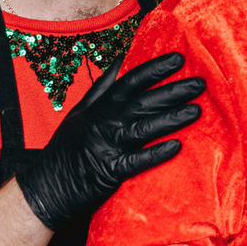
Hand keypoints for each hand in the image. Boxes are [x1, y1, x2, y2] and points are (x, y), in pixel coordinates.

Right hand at [16, 52, 205, 231]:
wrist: (46, 186)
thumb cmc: (67, 148)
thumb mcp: (80, 112)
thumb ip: (102, 88)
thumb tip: (121, 61)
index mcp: (99, 106)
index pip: (131, 80)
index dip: (155, 68)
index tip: (178, 59)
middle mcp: (104, 122)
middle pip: (144, 101)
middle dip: (174, 90)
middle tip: (200, 83)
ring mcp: (107, 145)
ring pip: (145, 127)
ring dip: (172, 118)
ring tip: (197, 110)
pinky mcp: (110, 171)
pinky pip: (137, 161)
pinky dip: (156, 153)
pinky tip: (177, 147)